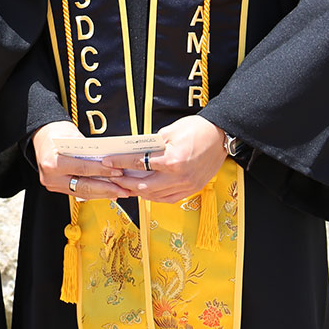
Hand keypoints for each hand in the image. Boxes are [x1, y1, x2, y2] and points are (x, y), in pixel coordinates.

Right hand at [32, 120, 128, 201]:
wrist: (40, 135)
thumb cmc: (56, 133)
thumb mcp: (73, 136)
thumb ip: (89, 151)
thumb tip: (110, 162)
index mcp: (53, 163)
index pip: (82, 169)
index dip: (102, 171)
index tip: (118, 172)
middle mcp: (51, 177)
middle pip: (84, 186)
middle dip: (106, 188)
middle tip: (123, 189)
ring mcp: (53, 184)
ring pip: (83, 193)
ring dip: (103, 193)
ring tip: (120, 192)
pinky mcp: (57, 187)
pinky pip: (78, 192)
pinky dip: (95, 192)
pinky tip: (108, 192)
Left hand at [103, 115, 226, 203]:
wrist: (221, 135)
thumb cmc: (197, 130)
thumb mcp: (169, 132)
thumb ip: (151, 145)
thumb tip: (133, 152)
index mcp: (171, 160)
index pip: (138, 163)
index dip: (120, 163)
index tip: (108, 162)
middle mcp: (179, 176)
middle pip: (144, 186)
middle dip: (125, 182)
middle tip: (113, 177)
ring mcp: (187, 185)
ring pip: (156, 196)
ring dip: (138, 191)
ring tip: (126, 185)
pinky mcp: (193, 189)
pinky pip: (169, 198)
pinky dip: (155, 196)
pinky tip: (146, 191)